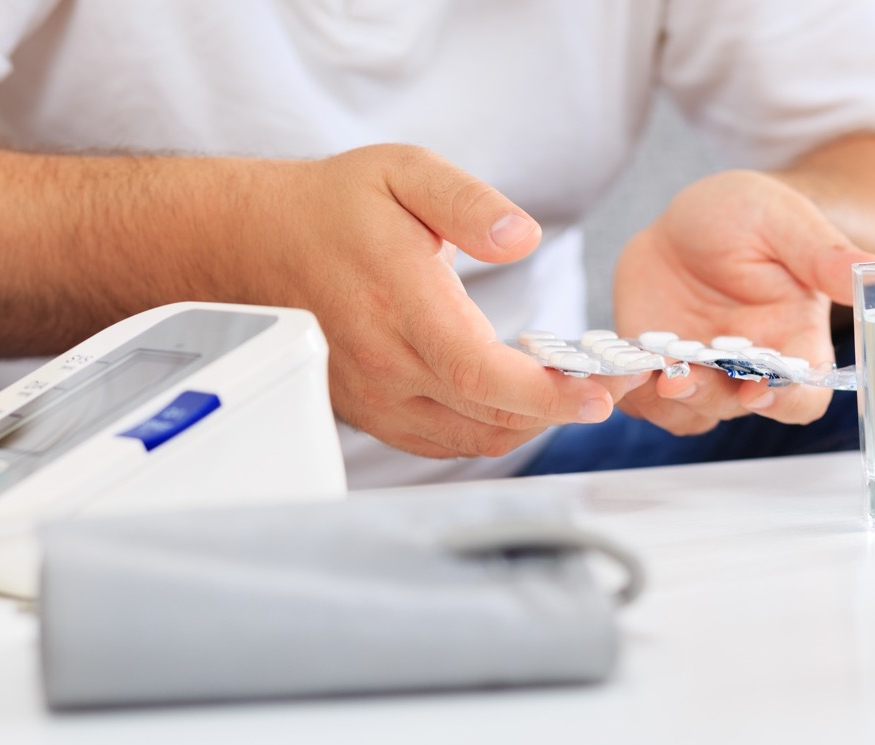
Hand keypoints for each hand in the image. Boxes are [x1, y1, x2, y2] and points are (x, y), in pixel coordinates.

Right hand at [261, 144, 619, 457]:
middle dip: (561, 407)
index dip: (544, 394)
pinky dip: (492, 431)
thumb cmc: (335, 208)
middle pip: (488, 412)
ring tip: (574, 392)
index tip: (598, 396)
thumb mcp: (404, 172)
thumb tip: (522, 238)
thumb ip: (468, 202)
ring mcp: (375, 396)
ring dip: (530, 423)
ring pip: (471, 436)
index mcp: (398, 301)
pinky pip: (444, 441)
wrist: (260, 244)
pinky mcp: (372, 413)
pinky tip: (518, 404)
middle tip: (613, 385)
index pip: (479, 369)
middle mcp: (384, 361)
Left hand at [612, 170, 874, 433]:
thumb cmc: (750, 216)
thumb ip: (827, 257)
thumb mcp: (786, 224)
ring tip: (646, 368)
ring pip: (686, 412)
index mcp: (793, 343)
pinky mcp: (654, 367)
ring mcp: (699, 371)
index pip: (803, 396)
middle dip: (708, 395)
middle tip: (680, 375)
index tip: (759, 389)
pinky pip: (640, 397)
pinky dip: (625, 389)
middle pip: (736, 409)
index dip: (785, 401)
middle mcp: (747, 369)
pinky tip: (611, 368)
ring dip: (665, 399)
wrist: (690, 221)